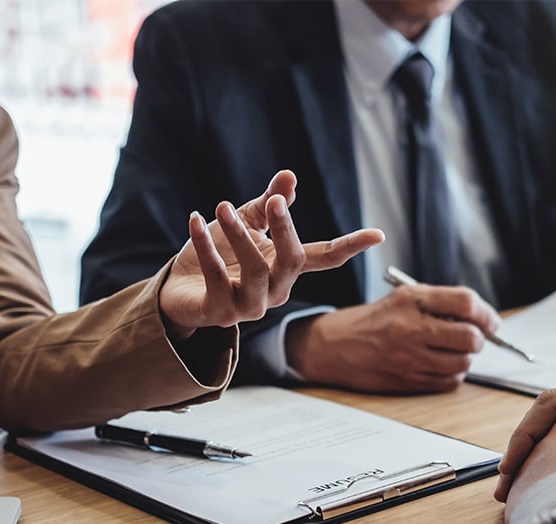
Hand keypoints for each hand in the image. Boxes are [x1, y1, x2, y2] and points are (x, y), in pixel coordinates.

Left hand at [159, 170, 384, 338]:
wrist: (177, 288)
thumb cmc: (218, 254)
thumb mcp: (246, 222)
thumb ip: (268, 204)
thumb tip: (289, 176)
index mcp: (286, 268)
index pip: (325, 256)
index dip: (351, 246)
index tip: (378, 234)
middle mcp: (275, 291)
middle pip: (293, 260)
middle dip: (285, 229)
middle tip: (275, 201)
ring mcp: (249, 306)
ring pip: (256, 270)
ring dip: (239, 235)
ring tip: (221, 207)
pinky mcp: (220, 313)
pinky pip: (218, 279)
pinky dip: (206, 249)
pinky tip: (195, 223)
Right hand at [286, 284, 500, 392]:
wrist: (334, 346)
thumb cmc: (372, 320)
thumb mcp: (403, 298)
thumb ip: (440, 303)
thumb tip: (482, 318)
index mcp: (411, 300)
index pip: (465, 302)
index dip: (486, 313)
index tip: (491, 322)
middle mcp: (410, 328)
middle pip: (470, 337)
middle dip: (479, 339)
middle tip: (473, 337)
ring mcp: (408, 358)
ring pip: (462, 363)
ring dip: (465, 358)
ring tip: (451, 351)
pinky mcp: (407, 380)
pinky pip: (448, 382)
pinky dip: (451, 374)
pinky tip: (438, 365)